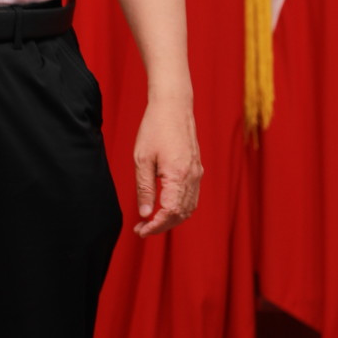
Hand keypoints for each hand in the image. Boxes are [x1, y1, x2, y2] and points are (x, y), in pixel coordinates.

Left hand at [132, 94, 201, 235]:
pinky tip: (164, 208)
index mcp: (179, 175)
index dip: (156, 226)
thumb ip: (144, 189)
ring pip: (189, 208)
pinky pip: (192, 197)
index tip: (140, 230)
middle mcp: (192, 177)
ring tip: (151, 222)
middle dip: (162, 226)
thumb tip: (145, 214)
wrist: (173, 106)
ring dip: (171, 219)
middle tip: (141, 230)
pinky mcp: (197, 169)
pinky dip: (180, 208)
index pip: (170, 213)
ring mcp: (197, 173)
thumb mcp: (142, 159)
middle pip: (181, 214)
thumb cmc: (154, 129)